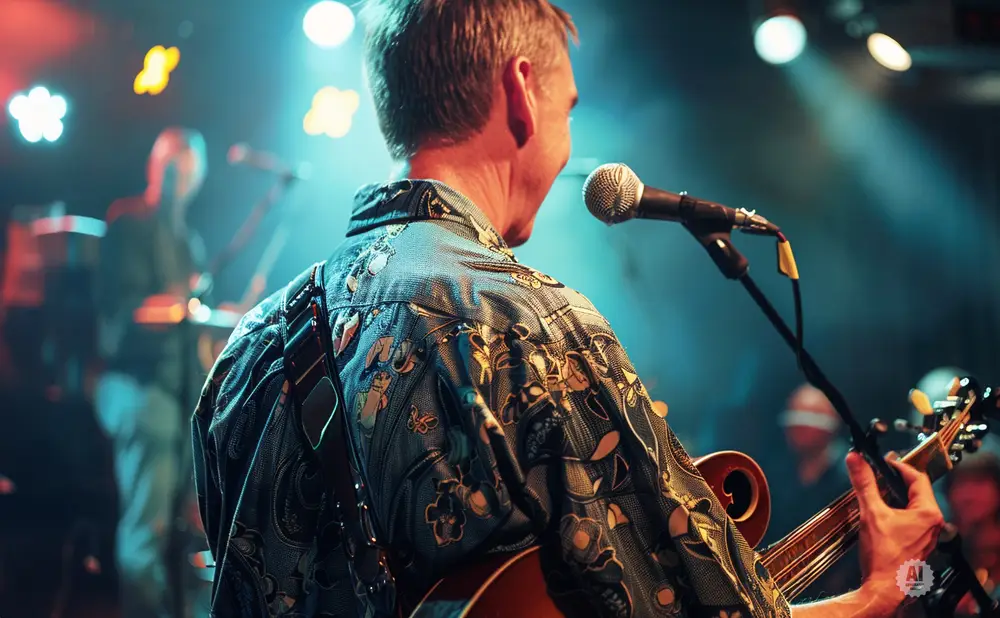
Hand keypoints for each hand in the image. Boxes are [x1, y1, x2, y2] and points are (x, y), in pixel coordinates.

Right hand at [847, 451, 944, 613]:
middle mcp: (933, 523)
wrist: (884, 587)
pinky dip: (897, 511)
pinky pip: (911, 519)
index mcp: (928, 513)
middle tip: (879, 473)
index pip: (917, 478)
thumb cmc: (884, 557)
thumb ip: (864, 484)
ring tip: (877, 491)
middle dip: (896, 481)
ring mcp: (928, 534)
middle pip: (917, 491)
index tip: (885, 461)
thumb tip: (857, 461)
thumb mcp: (871, 513)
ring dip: (896, 496)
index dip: (899, 466)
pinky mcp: (919, 543)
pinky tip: (881, 513)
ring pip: (913, 505)